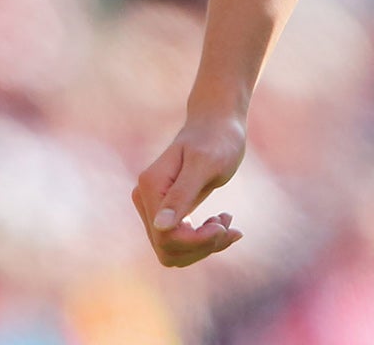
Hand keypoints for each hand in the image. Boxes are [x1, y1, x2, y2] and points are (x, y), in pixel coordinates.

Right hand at [132, 113, 247, 267]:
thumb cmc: (216, 139)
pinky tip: (221, 221)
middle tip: (228, 225)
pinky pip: (179, 241)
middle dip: (201, 245)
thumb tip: (160, 227)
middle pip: (167, 249)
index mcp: (150, 186)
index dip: (196, 241)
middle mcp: (144, 198)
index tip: (223, 224)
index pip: (165, 237)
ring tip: (227, 221)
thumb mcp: (205, 165)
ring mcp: (153, 206)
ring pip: (173, 250)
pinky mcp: (165, 210)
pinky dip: (203, 239)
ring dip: (204, 244)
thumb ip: (182, 195)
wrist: (218, 122)